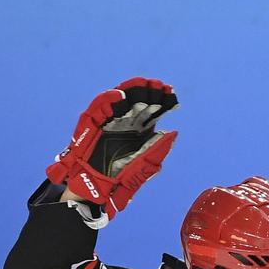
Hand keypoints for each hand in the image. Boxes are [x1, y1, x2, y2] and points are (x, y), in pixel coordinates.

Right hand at [47, 77, 178, 220]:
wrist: (99, 184)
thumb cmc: (122, 175)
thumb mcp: (145, 163)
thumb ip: (158, 149)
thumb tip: (173, 133)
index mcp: (143, 129)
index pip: (155, 110)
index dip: (164, 102)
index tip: (173, 97)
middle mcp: (129, 121)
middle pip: (141, 101)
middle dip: (151, 92)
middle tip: (161, 87)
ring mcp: (112, 120)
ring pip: (123, 100)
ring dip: (133, 90)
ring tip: (143, 84)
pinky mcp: (95, 122)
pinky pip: (100, 108)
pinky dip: (109, 101)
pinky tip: (121, 97)